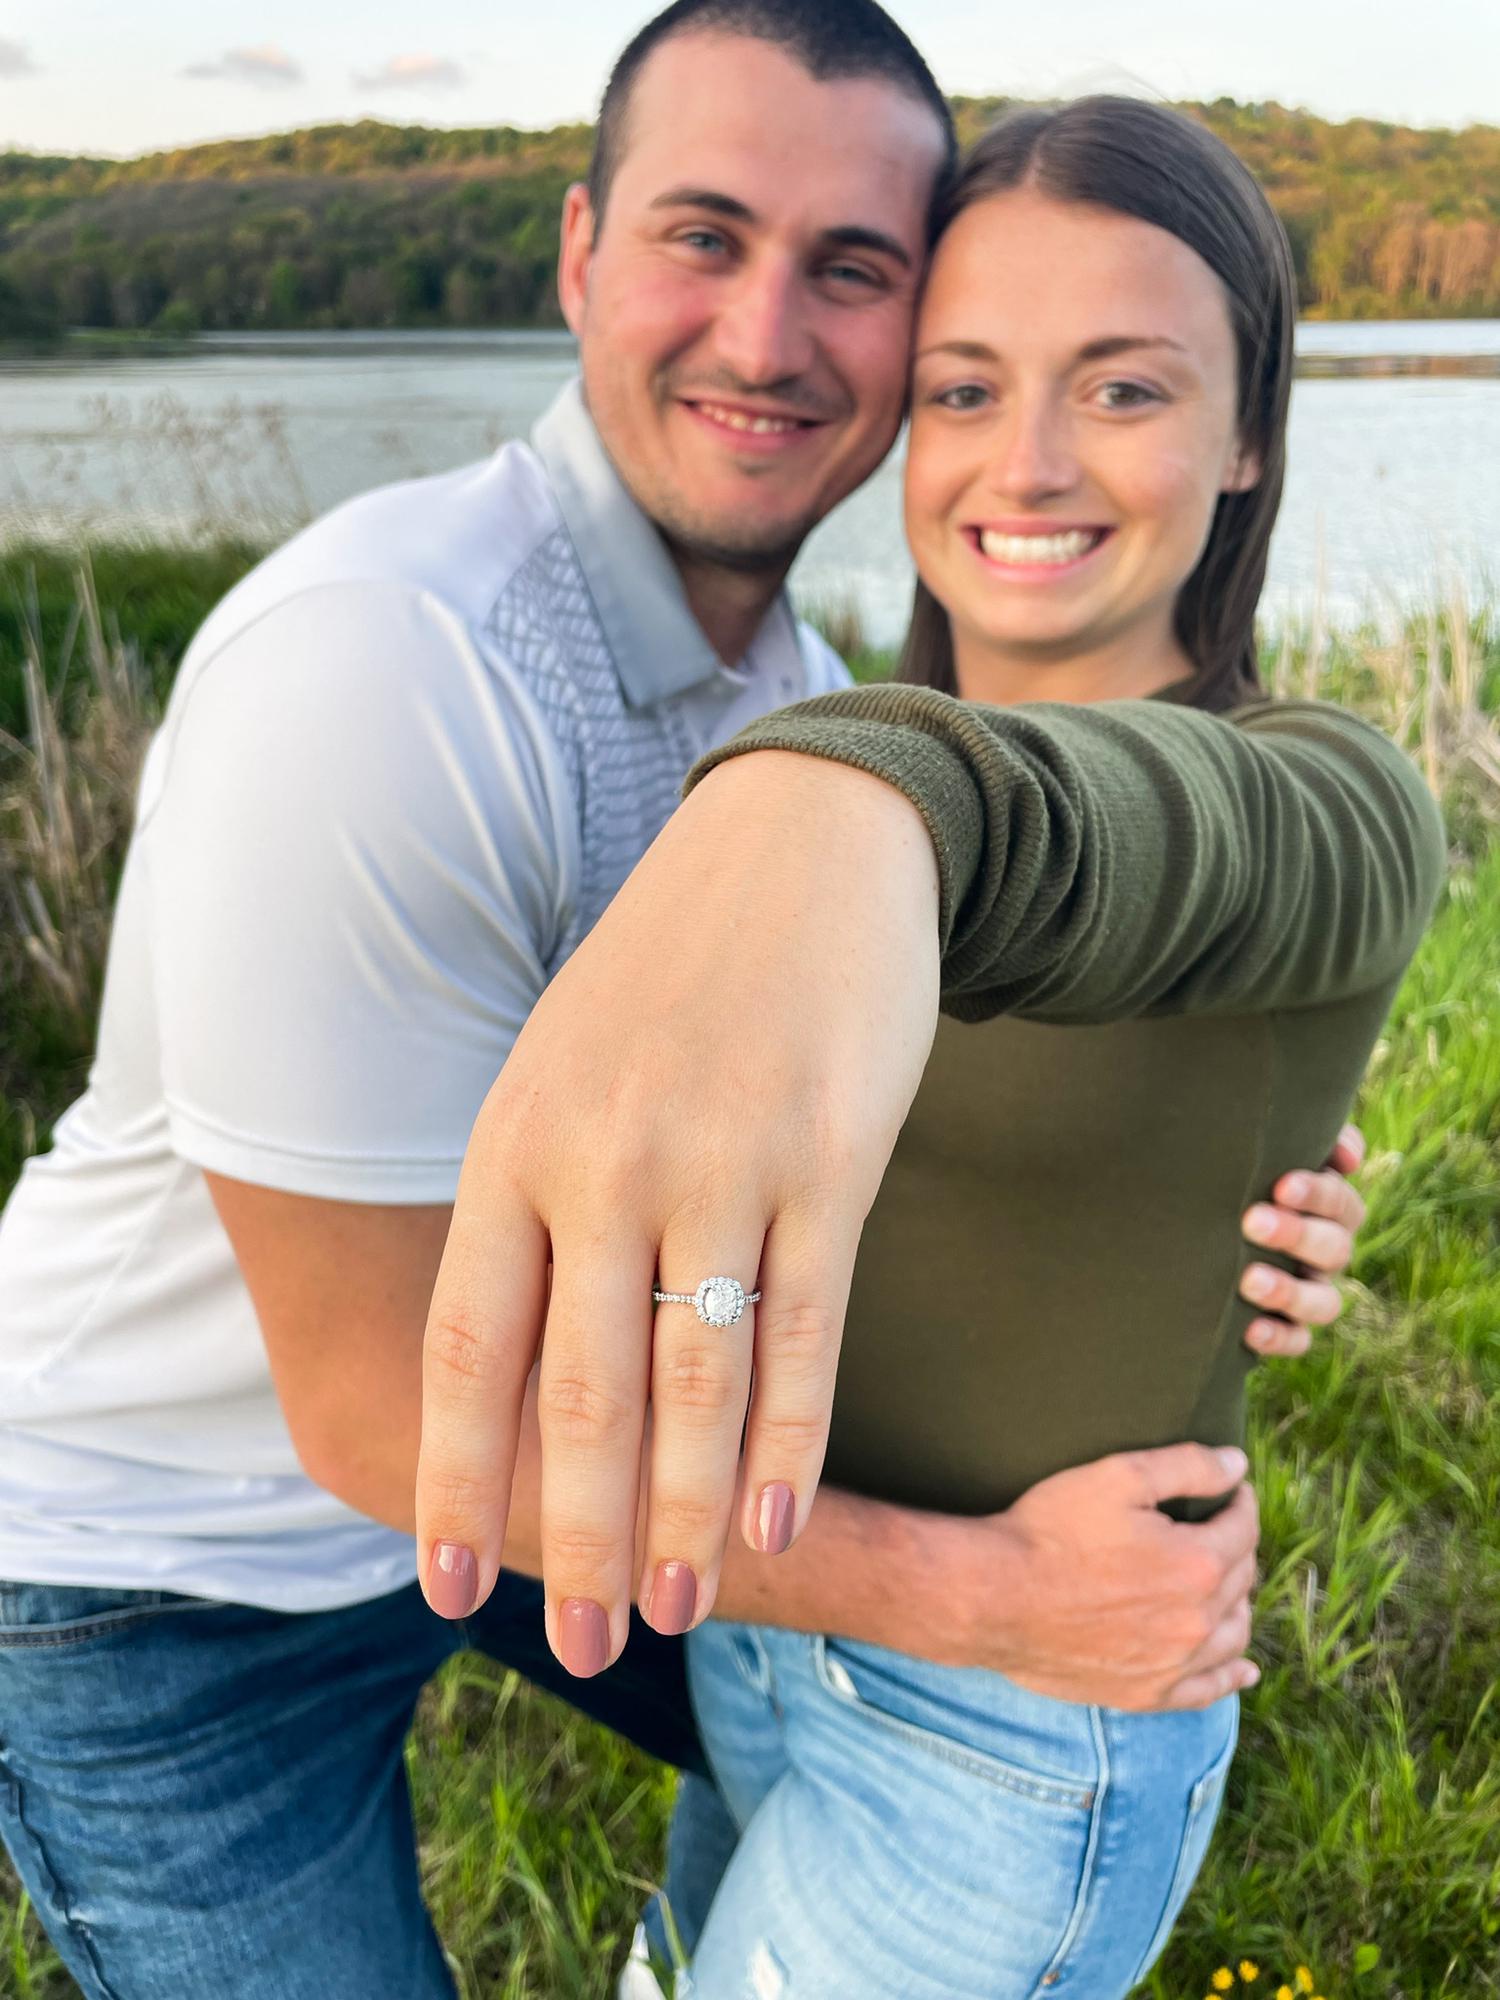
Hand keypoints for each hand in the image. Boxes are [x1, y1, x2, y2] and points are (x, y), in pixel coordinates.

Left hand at [415, 752, 940, 1672]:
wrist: (804, 850)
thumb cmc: (668, 980)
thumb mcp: (560, 1073)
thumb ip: (532, 1210)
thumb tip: (511, 1378)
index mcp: (517, 1144)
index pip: (472, 1347)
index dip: (455, 1478)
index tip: (443, 1584)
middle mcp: (607, 1162)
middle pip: (585, 1393)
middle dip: (578, 1538)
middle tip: (582, 1646)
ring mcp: (723, 1161)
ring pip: (698, 1382)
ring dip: (685, 1519)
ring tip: (673, 1614)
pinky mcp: (833, 1159)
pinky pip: (806, 1330)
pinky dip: (787, 1441)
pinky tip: (770, 1525)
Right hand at [965, 1443, 1260, 1710]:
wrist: (994, 1596)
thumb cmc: (1050, 1530)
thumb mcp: (1117, 1476)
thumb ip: (1187, 1467)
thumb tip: (1238, 1465)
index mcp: (1197, 1563)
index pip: (1242, 1528)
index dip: (1238, 1502)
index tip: (1228, 1490)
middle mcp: (1197, 1620)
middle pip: (1241, 1579)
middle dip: (1236, 1546)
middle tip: (1215, 1527)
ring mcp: (1174, 1664)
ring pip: (1234, 1633)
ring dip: (1237, 1603)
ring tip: (1222, 1582)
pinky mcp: (1147, 1693)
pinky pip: (1209, 1690)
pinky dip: (1232, 1675)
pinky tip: (1242, 1668)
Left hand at [1238, 1122, 1366, 1356]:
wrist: (1191, 1227)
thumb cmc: (1233, 1174)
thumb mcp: (1256, 1148)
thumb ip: (1296, 1133)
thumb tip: (1347, 1152)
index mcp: (1325, 1208)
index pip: (1340, 1201)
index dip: (1320, 1193)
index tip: (1281, 1185)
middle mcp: (1325, 1251)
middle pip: (1334, 1247)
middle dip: (1297, 1234)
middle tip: (1252, 1221)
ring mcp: (1309, 1292)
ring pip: (1324, 1303)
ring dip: (1290, 1292)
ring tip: (1249, 1280)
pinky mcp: (1286, 1328)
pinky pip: (1297, 1342)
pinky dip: (1279, 1338)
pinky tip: (1250, 1331)